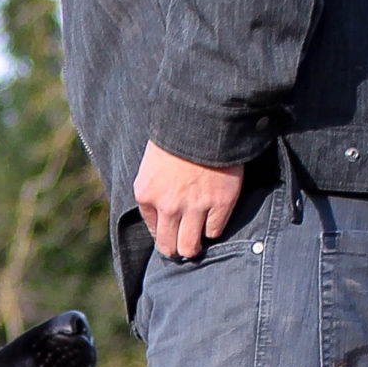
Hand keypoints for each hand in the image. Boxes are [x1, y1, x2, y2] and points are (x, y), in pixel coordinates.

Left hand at [134, 142, 245, 259]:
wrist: (207, 117)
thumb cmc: (178, 135)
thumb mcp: (153, 162)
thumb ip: (154, 190)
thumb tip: (161, 215)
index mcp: (146, 194)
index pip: (152, 229)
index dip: (163, 232)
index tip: (170, 230)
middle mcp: (168, 206)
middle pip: (169, 246)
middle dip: (175, 249)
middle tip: (183, 245)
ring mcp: (195, 206)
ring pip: (191, 247)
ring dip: (194, 247)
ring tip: (198, 242)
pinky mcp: (221, 203)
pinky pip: (214, 231)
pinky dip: (214, 228)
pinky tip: (214, 217)